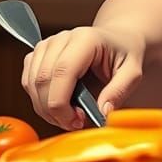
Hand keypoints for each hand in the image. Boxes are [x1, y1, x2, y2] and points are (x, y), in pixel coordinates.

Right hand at [21, 24, 144, 129]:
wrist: (117, 39)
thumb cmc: (125, 54)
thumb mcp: (133, 72)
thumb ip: (119, 91)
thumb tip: (103, 113)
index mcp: (86, 39)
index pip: (62, 72)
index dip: (62, 102)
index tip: (76, 121)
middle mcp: (62, 39)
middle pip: (42, 80)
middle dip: (54, 111)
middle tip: (75, 123)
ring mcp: (47, 44)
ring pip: (32, 83)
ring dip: (45, 108)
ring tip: (69, 116)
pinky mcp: (38, 53)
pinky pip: (28, 82)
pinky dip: (39, 100)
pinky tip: (60, 105)